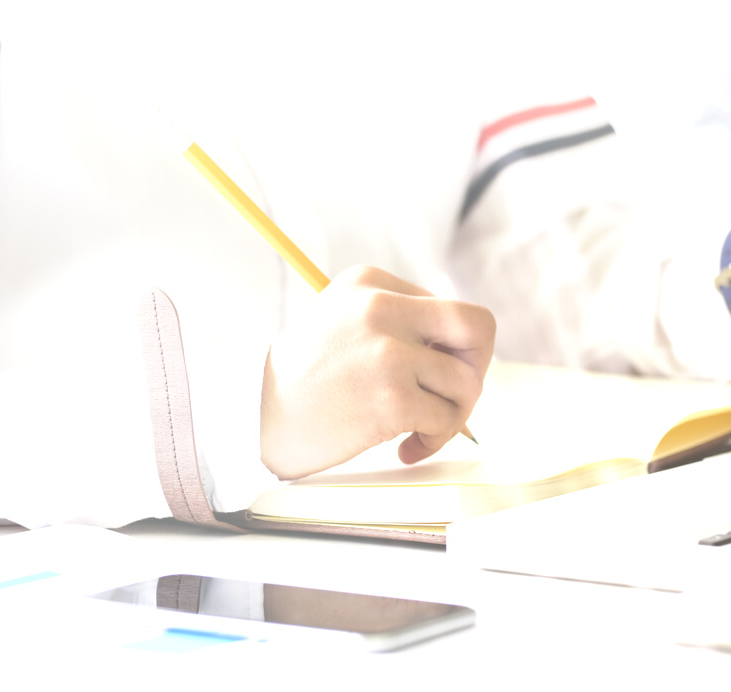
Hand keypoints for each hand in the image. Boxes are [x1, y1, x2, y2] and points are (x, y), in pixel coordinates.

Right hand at [260, 265, 496, 479]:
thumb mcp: (344, 321)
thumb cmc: (304, 380)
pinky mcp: (391, 396)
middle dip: (477, 368)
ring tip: (420, 429)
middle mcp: (382, 308)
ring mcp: (388, 351)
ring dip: (453, 415)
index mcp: (372, 283)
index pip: (452, 310)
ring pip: (467, 382)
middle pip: (479, 328)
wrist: (251, 419)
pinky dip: (435, 440)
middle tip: (453, 397)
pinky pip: (447, 418)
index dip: (453, 351)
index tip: (430, 377)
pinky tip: (406, 448)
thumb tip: (468, 351)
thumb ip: (400, 322)